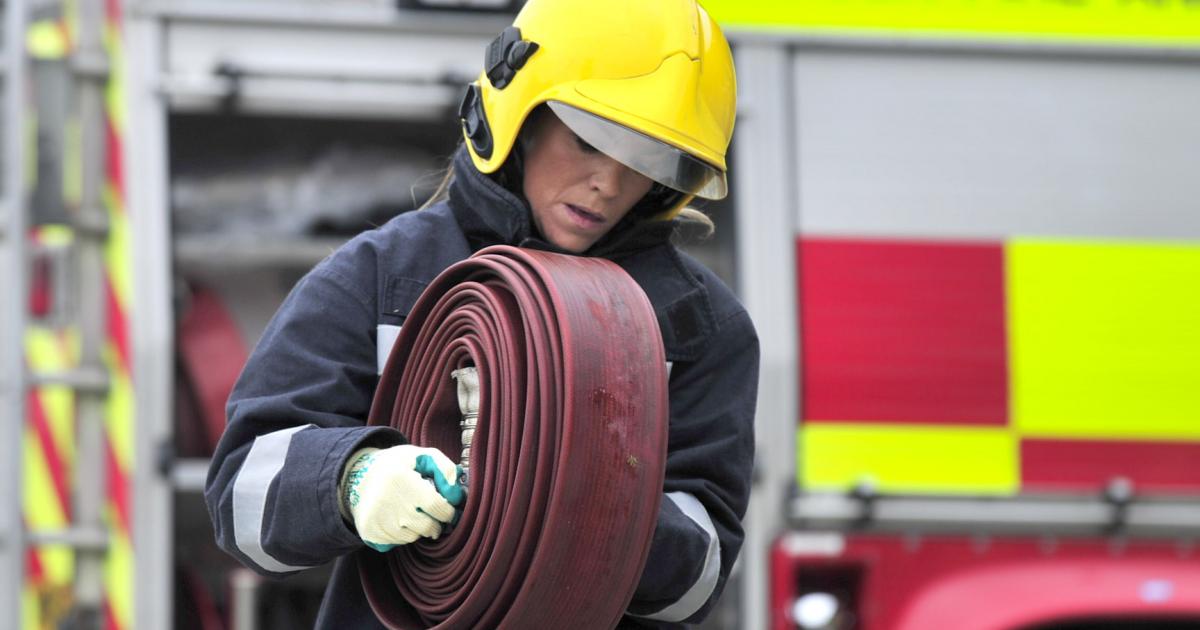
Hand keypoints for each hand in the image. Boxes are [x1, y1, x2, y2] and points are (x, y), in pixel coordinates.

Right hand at [339, 444, 465, 551]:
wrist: (359, 476)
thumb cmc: (398, 466)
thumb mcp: (421, 456)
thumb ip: (445, 468)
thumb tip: (456, 494)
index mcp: (401, 479)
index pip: (437, 506)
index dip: (448, 511)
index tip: (448, 509)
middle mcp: (386, 501)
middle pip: (427, 526)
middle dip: (436, 522)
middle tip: (432, 513)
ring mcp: (376, 519)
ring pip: (414, 536)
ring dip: (419, 528)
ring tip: (411, 512)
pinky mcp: (369, 532)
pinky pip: (398, 542)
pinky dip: (404, 534)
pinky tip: (398, 518)